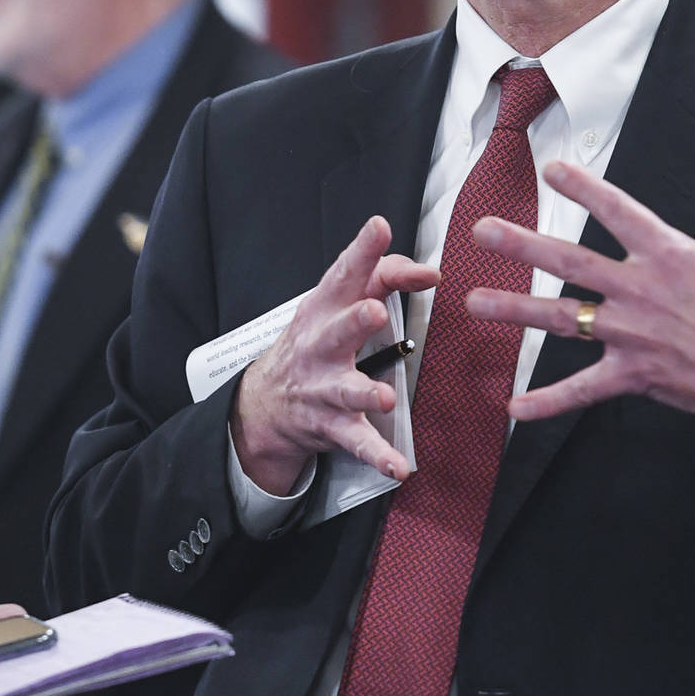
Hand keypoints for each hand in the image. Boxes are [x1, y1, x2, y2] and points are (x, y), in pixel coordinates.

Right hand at [232, 216, 439, 494]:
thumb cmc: (315, 341)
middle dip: (354, 322)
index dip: (363, 252)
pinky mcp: (331, 425)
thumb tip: (428, 271)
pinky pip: (357, 442)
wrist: (265, 403)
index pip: (344, 274)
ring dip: (363, 394)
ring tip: (383, 399)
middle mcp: (319, 347)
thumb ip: (382, 278)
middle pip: (336, 331)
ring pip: (344, 391)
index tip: (380, 228)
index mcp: (323, 309)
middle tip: (374, 311)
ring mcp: (323, 388)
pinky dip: (377, 456)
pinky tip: (398, 467)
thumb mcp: (334, 303)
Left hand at [466, 137, 694, 453]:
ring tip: (472, 302)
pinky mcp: (635, 374)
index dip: (585, 187)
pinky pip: (584, 390)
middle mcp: (642, 292)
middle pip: (570, 263)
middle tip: (481, 230)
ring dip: (514, 311)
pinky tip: (513, 409)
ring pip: (563, 320)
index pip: (619, 212)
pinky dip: (548, 402)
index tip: (550, 167)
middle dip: (522, 244)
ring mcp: (633, 335)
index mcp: (671, 256)